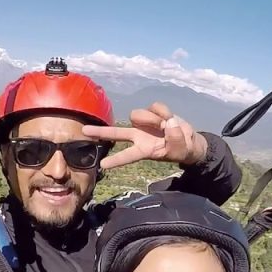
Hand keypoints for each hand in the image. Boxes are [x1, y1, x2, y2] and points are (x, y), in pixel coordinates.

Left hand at [83, 102, 207, 169]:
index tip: (103, 165)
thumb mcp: (181, 149)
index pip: (127, 156)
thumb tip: (168, 122)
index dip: (116, 160)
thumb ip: (175, 137)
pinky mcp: (152, 112)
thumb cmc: (182, 149)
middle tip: (83, 131)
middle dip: (100, 132)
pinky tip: (169, 118)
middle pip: (116, 133)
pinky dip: (163, 111)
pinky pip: (154, 107)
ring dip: (153, 119)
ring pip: (139, 115)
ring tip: (167, 125)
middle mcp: (139, 136)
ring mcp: (144, 124)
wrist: (188, 140)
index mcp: (144, 150)